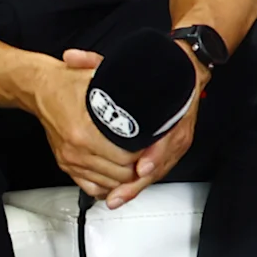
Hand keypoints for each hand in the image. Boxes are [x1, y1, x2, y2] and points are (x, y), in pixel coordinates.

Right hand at [32, 50, 140, 197]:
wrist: (41, 88)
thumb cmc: (69, 83)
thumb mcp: (100, 80)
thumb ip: (124, 92)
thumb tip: (149, 95)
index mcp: (85, 131)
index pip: (127, 157)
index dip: (144, 153)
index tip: (151, 145)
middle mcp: (77, 150)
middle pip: (120, 174)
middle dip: (137, 166)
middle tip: (147, 155)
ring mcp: (71, 160)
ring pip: (108, 184)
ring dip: (124, 177)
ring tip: (134, 163)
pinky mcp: (67, 165)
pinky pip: (91, 187)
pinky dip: (107, 184)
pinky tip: (116, 174)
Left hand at [110, 41, 206, 208]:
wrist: (185, 71)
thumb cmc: (160, 72)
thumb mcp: (127, 63)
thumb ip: (96, 62)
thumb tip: (71, 58)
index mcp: (170, 112)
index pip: (166, 139)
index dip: (154, 154)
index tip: (141, 165)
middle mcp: (176, 131)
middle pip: (159, 164)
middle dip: (138, 182)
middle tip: (119, 193)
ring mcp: (175, 143)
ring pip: (157, 172)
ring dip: (136, 187)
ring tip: (117, 198)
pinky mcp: (171, 150)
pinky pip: (156, 171)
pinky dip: (140, 183)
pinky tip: (123, 192)